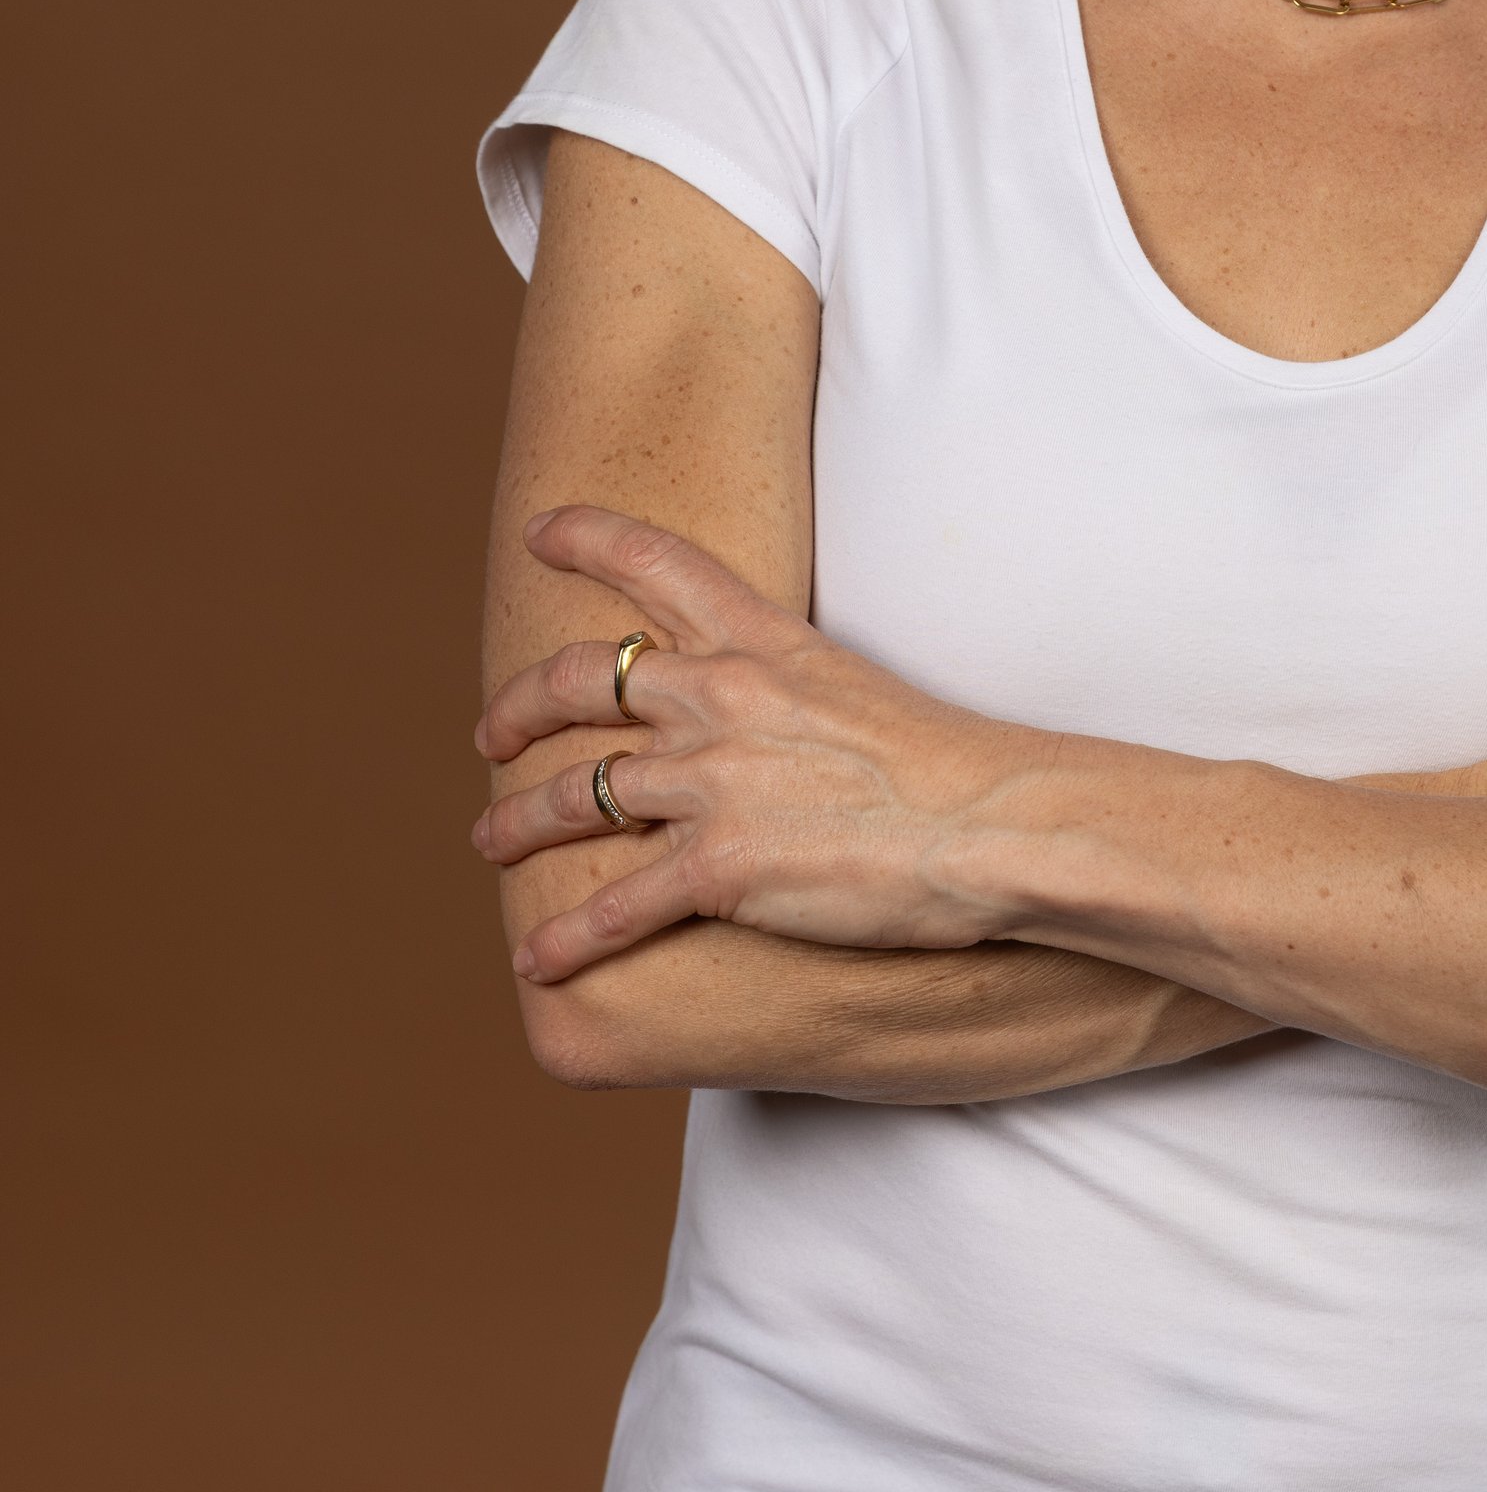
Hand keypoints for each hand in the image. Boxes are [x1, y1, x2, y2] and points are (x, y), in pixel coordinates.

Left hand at [473, 506, 1027, 982]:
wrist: (993, 823)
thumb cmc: (951, 765)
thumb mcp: (857, 689)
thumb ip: (791, 693)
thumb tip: (770, 722)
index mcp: (762, 644)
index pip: (656, 562)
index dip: (586, 537)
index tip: (540, 531)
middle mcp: (720, 699)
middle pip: (579, 681)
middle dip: (516, 706)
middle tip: (490, 731)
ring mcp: (712, 782)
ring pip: (574, 794)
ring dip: (516, 822)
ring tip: (489, 842)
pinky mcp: (720, 866)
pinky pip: (615, 905)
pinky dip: (567, 937)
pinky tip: (540, 960)